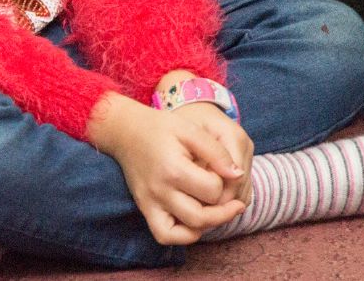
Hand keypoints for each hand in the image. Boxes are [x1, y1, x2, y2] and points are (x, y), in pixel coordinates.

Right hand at [86, 92, 247, 243]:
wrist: (125, 131)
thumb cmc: (161, 127)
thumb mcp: (191, 130)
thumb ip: (216, 152)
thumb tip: (238, 175)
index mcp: (174, 169)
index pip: (213, 190)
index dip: (225, 182)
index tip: (222, 171)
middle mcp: (160, 191)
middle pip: (202, 218)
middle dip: (224, 212)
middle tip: (235, 202)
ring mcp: (150, 204)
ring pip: (186, 233)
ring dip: (208, 225)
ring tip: (218, 211)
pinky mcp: (145, 209)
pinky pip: (166, 236)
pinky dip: (185, 235)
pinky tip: (196, 220)